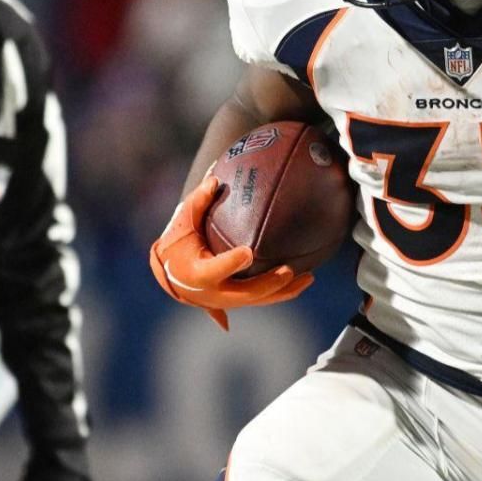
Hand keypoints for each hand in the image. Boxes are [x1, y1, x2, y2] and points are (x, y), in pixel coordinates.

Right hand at [149, 175, 312, 328]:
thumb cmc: (179, 241)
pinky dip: (281, 292)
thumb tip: (216, 179)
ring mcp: (225, 301)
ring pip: (258, 300)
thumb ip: (198, 200)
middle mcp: (211, 293)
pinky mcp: (237, 301)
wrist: (172, 274)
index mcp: (195, 273)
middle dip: (268, 284)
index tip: (248, 252)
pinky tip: (303, 281)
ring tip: (309, 277)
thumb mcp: (184, 220)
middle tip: (289, 270)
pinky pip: (262, 299)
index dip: (230, 264)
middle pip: (244, 293)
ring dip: (284, 291)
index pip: (214, 270)